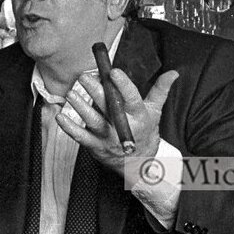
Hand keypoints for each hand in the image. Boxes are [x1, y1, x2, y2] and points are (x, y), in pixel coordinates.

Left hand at [56, 67, 179, 181]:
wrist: (138, 163)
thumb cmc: (144, 131)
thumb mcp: (155, 111)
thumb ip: (160, 90)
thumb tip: (173, 73)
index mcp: (138, 115)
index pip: (131, 98)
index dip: (122, 84)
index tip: (113, 71)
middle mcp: (123, 126)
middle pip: (108, 106)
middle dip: (96, 91)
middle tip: (85, 77)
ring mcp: (108, 137)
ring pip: (93, 120)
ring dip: (80, 107)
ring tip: (71, 94)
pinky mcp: (95, 145)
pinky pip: (80, 136)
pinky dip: (69, 127)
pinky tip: (60, 116)